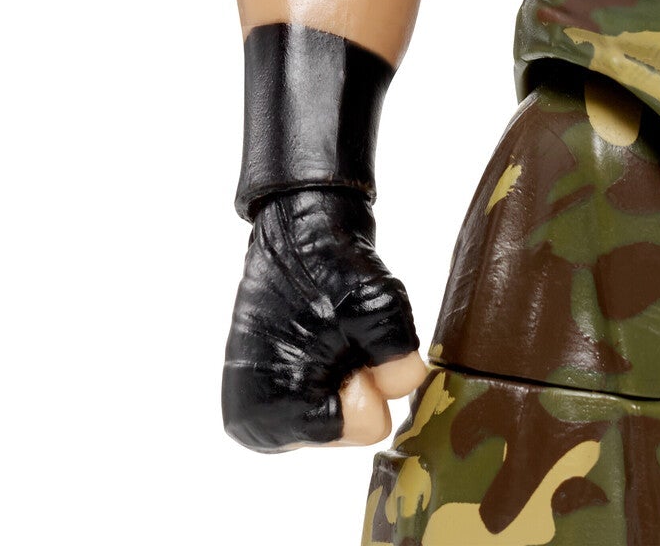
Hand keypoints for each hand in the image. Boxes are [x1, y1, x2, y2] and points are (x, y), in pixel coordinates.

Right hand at [222, 187, 424, 450]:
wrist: (298, 232)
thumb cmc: (332, 265)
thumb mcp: (380, 306)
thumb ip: (397, 361)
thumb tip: (402, 388)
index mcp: (269, 414)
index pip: (362, 427)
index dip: (367, 379)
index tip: (348, 338)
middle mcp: (257, 426)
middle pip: (353, 426)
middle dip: (356, 381)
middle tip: (338, 332)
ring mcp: (261, 414)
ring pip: (346, 414)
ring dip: (347, 375)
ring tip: (328, 332)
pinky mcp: (270, 399)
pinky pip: (333, 402)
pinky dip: (336, 373)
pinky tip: (321, 339)